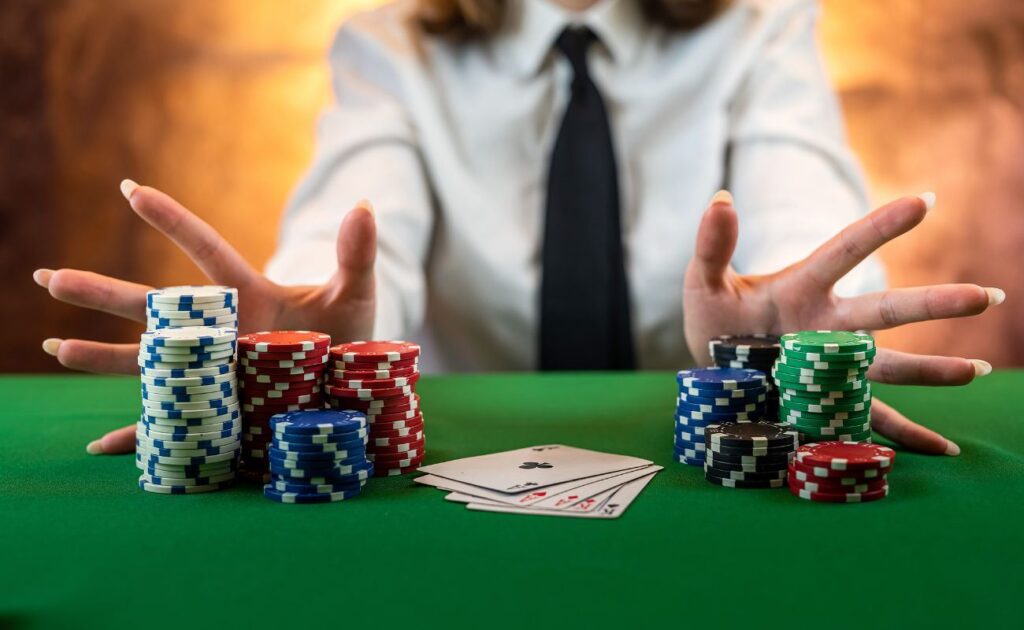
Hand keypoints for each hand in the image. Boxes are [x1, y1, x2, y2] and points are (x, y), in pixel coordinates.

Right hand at [34, 180, 377, 454]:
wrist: (348, 379)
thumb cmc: (348, 330)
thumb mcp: (355, 292)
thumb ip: (357, 253)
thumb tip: (367, 205)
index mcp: (247, 294)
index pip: (205, 252)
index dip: (172, 221)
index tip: (131, 189)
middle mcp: (219, 331)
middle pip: (152, 308)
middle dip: (101, 293)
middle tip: (49, 278)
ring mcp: (212, 372)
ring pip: (145, 363)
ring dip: (99, 357)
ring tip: (53, 348)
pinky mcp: (217, 411)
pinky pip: (170, 424)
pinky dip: (135, 437)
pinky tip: (97, 447)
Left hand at [683, 191, 1003, 455]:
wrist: (710, 372)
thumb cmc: (714, 320)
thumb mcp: (703, 283)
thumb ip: (712, 246)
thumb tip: (721, 198)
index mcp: (802, 287)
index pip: (846, 251)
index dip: (882, 227)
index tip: (926, 201)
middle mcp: (829, 325)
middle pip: (885, 312)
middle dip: (934, 304)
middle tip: (986, 297)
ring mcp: (833, 367)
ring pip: (890, 366)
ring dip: (934, 370)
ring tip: (976, 371)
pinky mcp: (829, 403)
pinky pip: (873, 420)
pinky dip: (908, 436)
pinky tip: (944, 449)